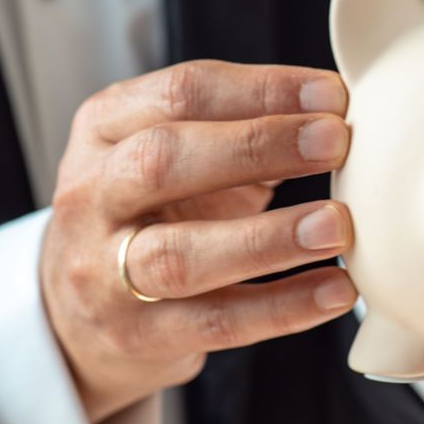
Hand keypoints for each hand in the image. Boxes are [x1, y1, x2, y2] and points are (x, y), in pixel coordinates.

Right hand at [42, 60, 358, 422]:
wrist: (84, 310)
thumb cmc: (155, 212)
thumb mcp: (178, 153)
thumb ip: (244, 127)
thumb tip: (340, 114)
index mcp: (105, 128)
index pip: (180, 93)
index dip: (261, 90)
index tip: (332, 95)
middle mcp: (92, 194)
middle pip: (162, 161)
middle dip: (257, 147)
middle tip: (335, 142)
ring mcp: (104, 271)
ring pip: (181, 255)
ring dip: (269, 239)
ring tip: (338, 227)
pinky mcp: (138, 334)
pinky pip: (216, 322)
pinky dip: (283, 308)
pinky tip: (335, 290)